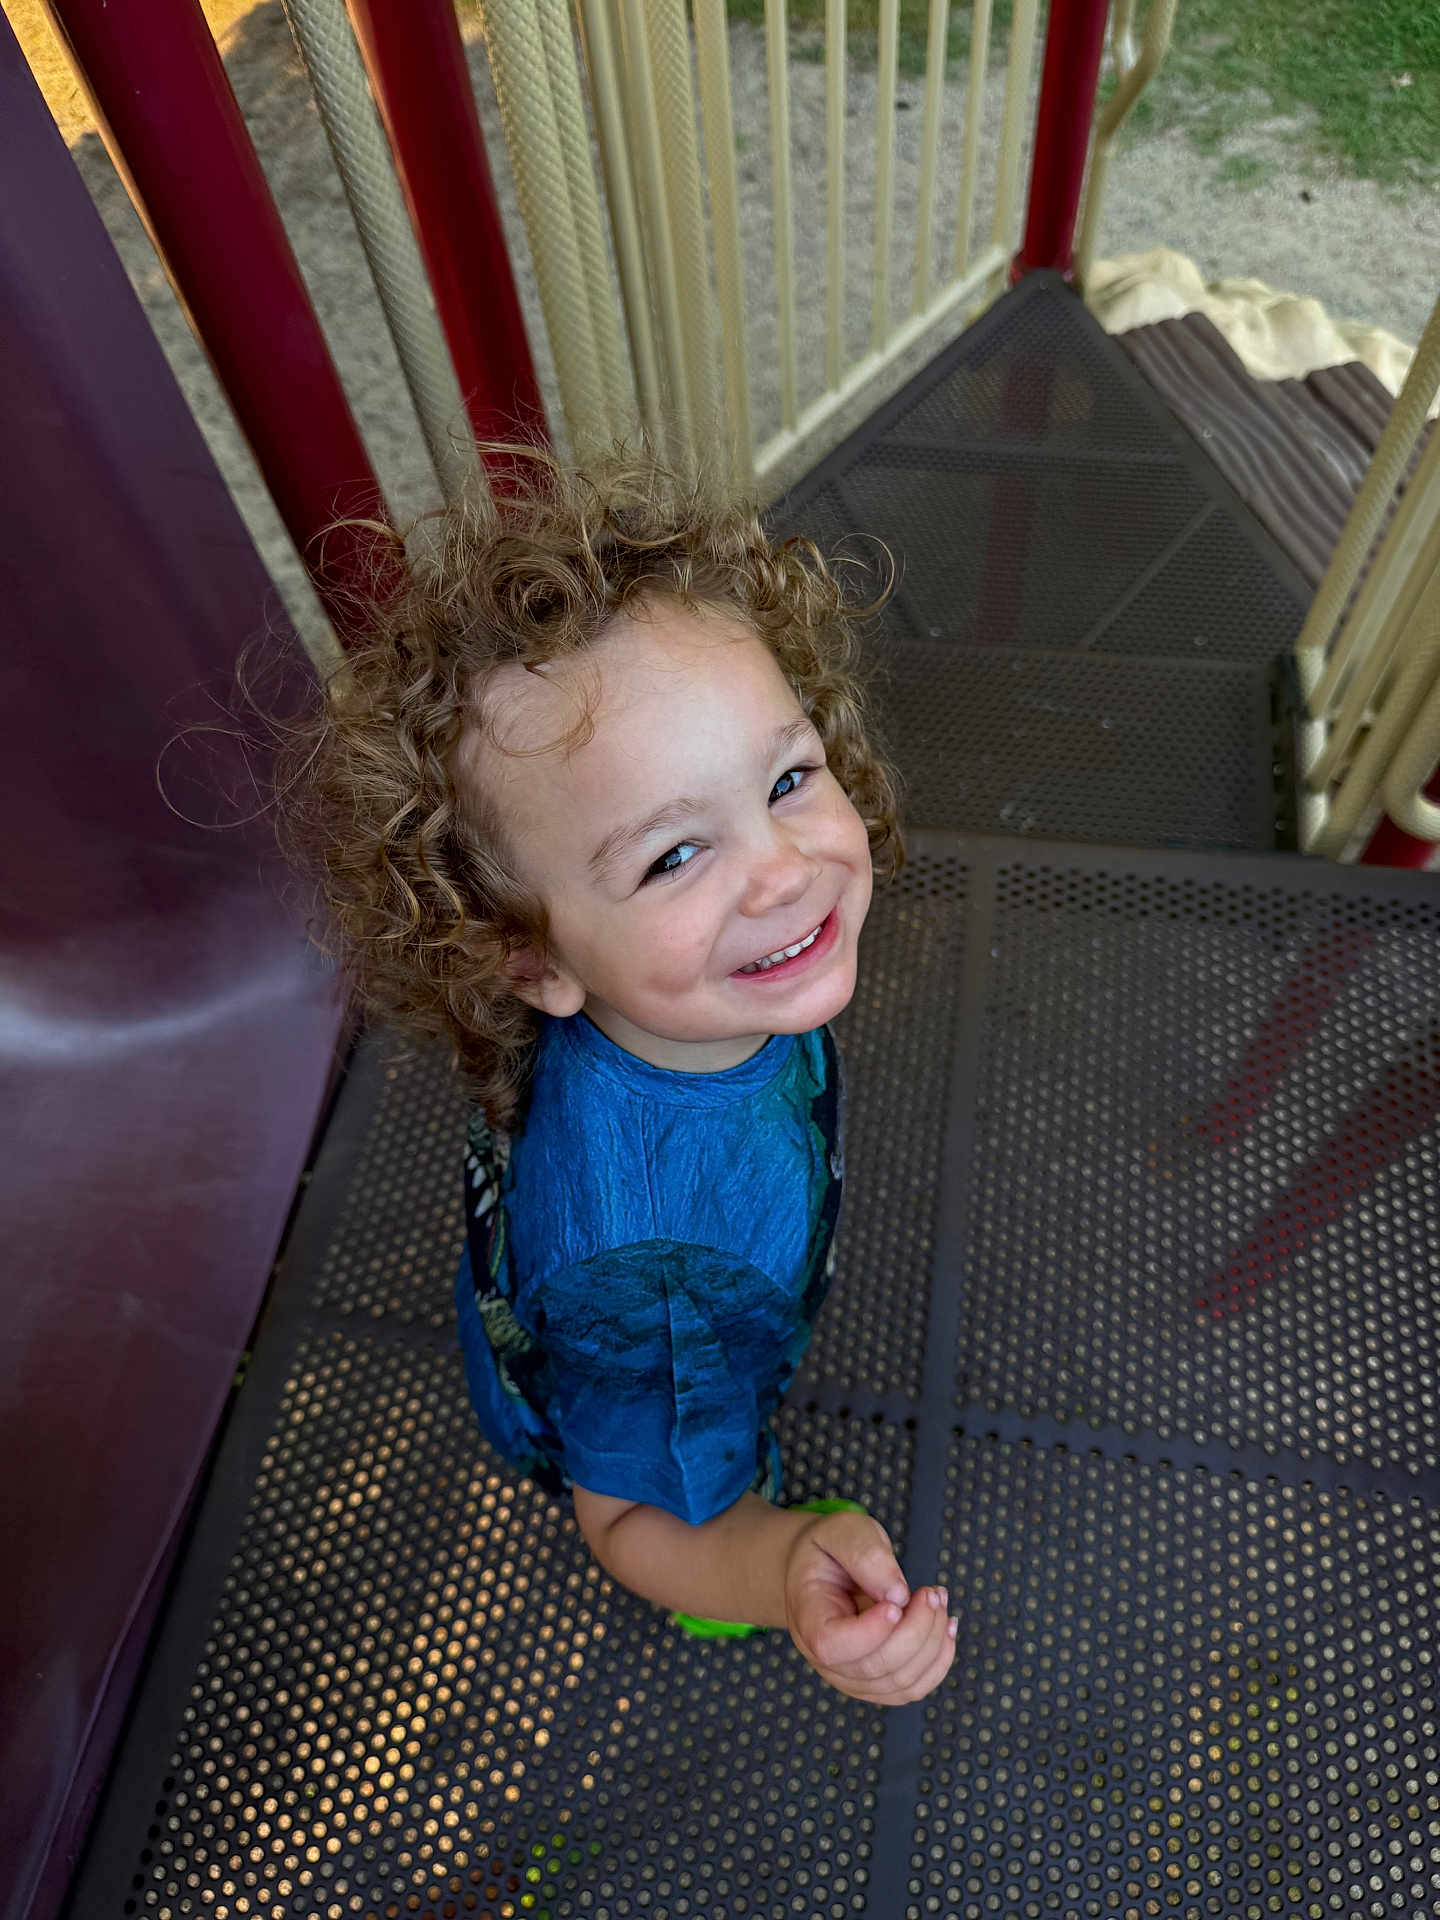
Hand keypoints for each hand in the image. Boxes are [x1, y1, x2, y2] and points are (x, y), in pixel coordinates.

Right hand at [782, 1509, 955, 1703]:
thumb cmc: (831, 1549)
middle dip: (916, 1630)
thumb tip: (899, 1596)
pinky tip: (946, 1628)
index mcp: (807, 1618)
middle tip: (932, 1592)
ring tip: (939, 1601)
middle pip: (874, 1667)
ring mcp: (850, 1677)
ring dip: (933, 1643)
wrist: (822, 1568)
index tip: (898, 1602)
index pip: (832, 1645)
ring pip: (900, 1683)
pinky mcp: (875, 1682)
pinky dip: (938, 1662)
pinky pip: (912, 1688)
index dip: (871, 1632)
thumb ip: (867, 1556)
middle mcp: (823, 1659)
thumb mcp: (842, 1532)